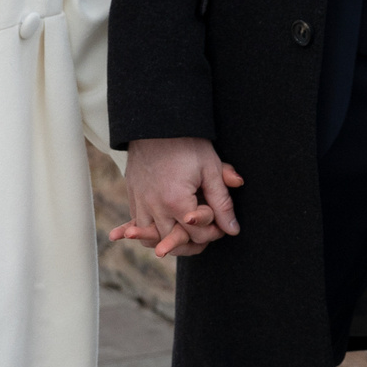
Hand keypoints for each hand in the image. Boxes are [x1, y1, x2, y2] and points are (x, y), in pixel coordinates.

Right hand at [109, 137, 244, 257]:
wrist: (157, 123)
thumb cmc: (187, 144)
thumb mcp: (210, 170)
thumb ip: (222, 203)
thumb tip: (233, 229)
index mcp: (176, 202)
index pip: (198, 235)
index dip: (214, 232)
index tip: (221, 222)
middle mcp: (155, 207)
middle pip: (174, 243)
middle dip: (193, 242)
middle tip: (206, 230)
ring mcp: (140, 203)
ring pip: (151, 239)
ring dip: (168, 240)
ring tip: (185, 232)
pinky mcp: (133, 196)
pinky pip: (138, 224)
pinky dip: (148, 230)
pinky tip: (161, 224)